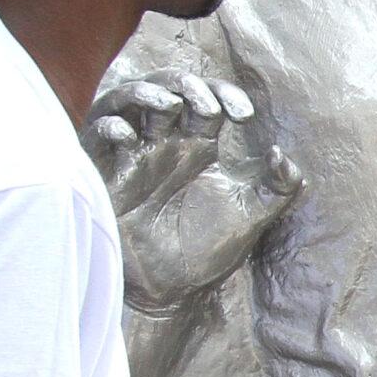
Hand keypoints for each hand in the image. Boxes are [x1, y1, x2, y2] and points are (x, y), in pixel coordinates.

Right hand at [86, 72, 301, 308]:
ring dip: (145, 92)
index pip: (208, 98)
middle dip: (186, 85)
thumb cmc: (207, 251)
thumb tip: (281, 153)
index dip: (225, 92)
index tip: (245, 115)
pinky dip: (108, 127)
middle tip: (208, 105)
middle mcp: (164, 143)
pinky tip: (128, 136)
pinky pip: (94, 136)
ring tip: (168, 103)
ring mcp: (132, 155)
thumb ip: (278, 187)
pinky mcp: (104, 175)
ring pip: (126, 100)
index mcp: (198, 145)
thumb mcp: (251, 217)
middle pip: (166, 88)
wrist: (170, 292)